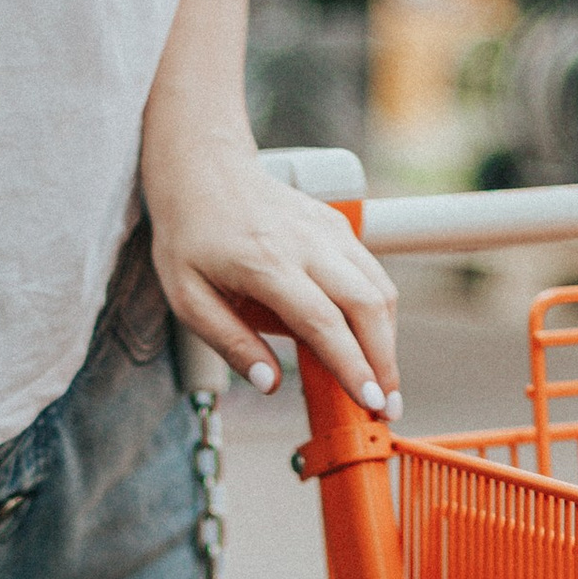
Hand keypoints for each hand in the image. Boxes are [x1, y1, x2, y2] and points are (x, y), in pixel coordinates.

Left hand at [146, 133, 400, 418]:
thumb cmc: (191, 237)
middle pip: (366, 306)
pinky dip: (380, 312)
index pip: (323, 322)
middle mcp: (306, 244)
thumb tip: (269, 383)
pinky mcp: (337, 226)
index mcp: (266, 264)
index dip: (352, 365)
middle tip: (387, 406)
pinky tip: (371, 341)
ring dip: (389, 340)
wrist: (204, 172)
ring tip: (383, 381)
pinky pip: (372, 273)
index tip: (369, 401)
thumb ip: (229, 343)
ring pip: (379, 288)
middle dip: (384, 361)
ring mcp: (327, 231)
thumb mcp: (188, 298)